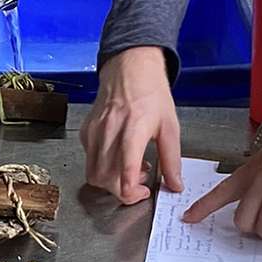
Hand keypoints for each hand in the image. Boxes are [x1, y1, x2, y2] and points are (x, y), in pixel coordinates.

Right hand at [81, 48, 182, 204]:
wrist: (130, 69)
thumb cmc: (151, 94)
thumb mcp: (170, 126)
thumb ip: (172, 159)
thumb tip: (175, 185)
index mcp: (134, 128)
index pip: (124, 166)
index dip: (129, 189)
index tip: (140, 193)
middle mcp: (110, 130)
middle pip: (105, 177)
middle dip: (122, 190)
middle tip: (140, 183)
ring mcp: (94, 131)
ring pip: (93, 173)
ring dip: (111, 181)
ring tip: (130, 169)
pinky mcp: (86, 132)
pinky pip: (89, 160)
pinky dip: (103, 167)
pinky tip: (119, 157)